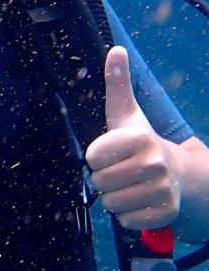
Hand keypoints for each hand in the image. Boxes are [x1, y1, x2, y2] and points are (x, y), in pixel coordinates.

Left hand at [85, 46, 180, 230]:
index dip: (98, 157)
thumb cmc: (142, 143)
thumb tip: (116, 50)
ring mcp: (162, 189)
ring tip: (131, 185)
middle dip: (106, 179)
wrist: (179, 173)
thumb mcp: (127, 114)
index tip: (112, 153)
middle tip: (123, 171)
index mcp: (139, 138)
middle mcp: (154, 163)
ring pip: (111, 204)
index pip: (93, 157)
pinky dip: (129, 215)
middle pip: (100, 182)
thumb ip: (118, 84)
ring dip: (116, 198)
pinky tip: (141, 200)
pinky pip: (126, 221)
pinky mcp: (165, 213)